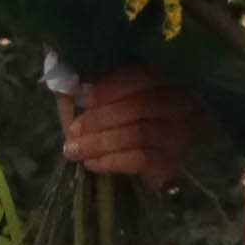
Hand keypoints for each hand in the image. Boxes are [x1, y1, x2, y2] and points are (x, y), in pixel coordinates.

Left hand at [56, 68, 193, 182]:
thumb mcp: (98, 103)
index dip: (110, 87)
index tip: (82, 99)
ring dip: (100, 141)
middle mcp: (178, 104)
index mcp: (160, 81)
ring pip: (139, 133)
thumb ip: (85, 92)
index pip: (141, 75)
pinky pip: (141, 159)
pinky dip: (111, 161)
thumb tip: (66, 85)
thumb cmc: (114, 126)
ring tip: (74, 150)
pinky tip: (91, 163)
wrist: (137, 169)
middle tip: (73, 130)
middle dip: (100, 118)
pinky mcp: (171, 162)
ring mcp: (178, 134)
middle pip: (140, 105)